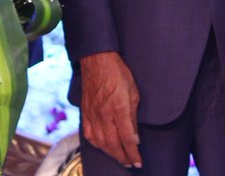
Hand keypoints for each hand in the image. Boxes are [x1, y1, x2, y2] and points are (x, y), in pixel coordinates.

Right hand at [79, 51, 141, 167]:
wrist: (96, 60)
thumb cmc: (118, 73)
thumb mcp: (133, 92)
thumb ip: (133, 117)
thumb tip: (135, 137)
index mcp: (119, 109)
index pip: (127, 138)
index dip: (133, 153)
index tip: (138, 162)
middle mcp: (105, 115)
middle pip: (113, 145)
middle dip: (123, 158)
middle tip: (129, 164)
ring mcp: (93, 115)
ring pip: (101, 143)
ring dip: (111, 154)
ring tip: (119, 158)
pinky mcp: (85, 113)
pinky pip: (89, 135)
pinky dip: (97, 144)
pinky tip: (103, 146)